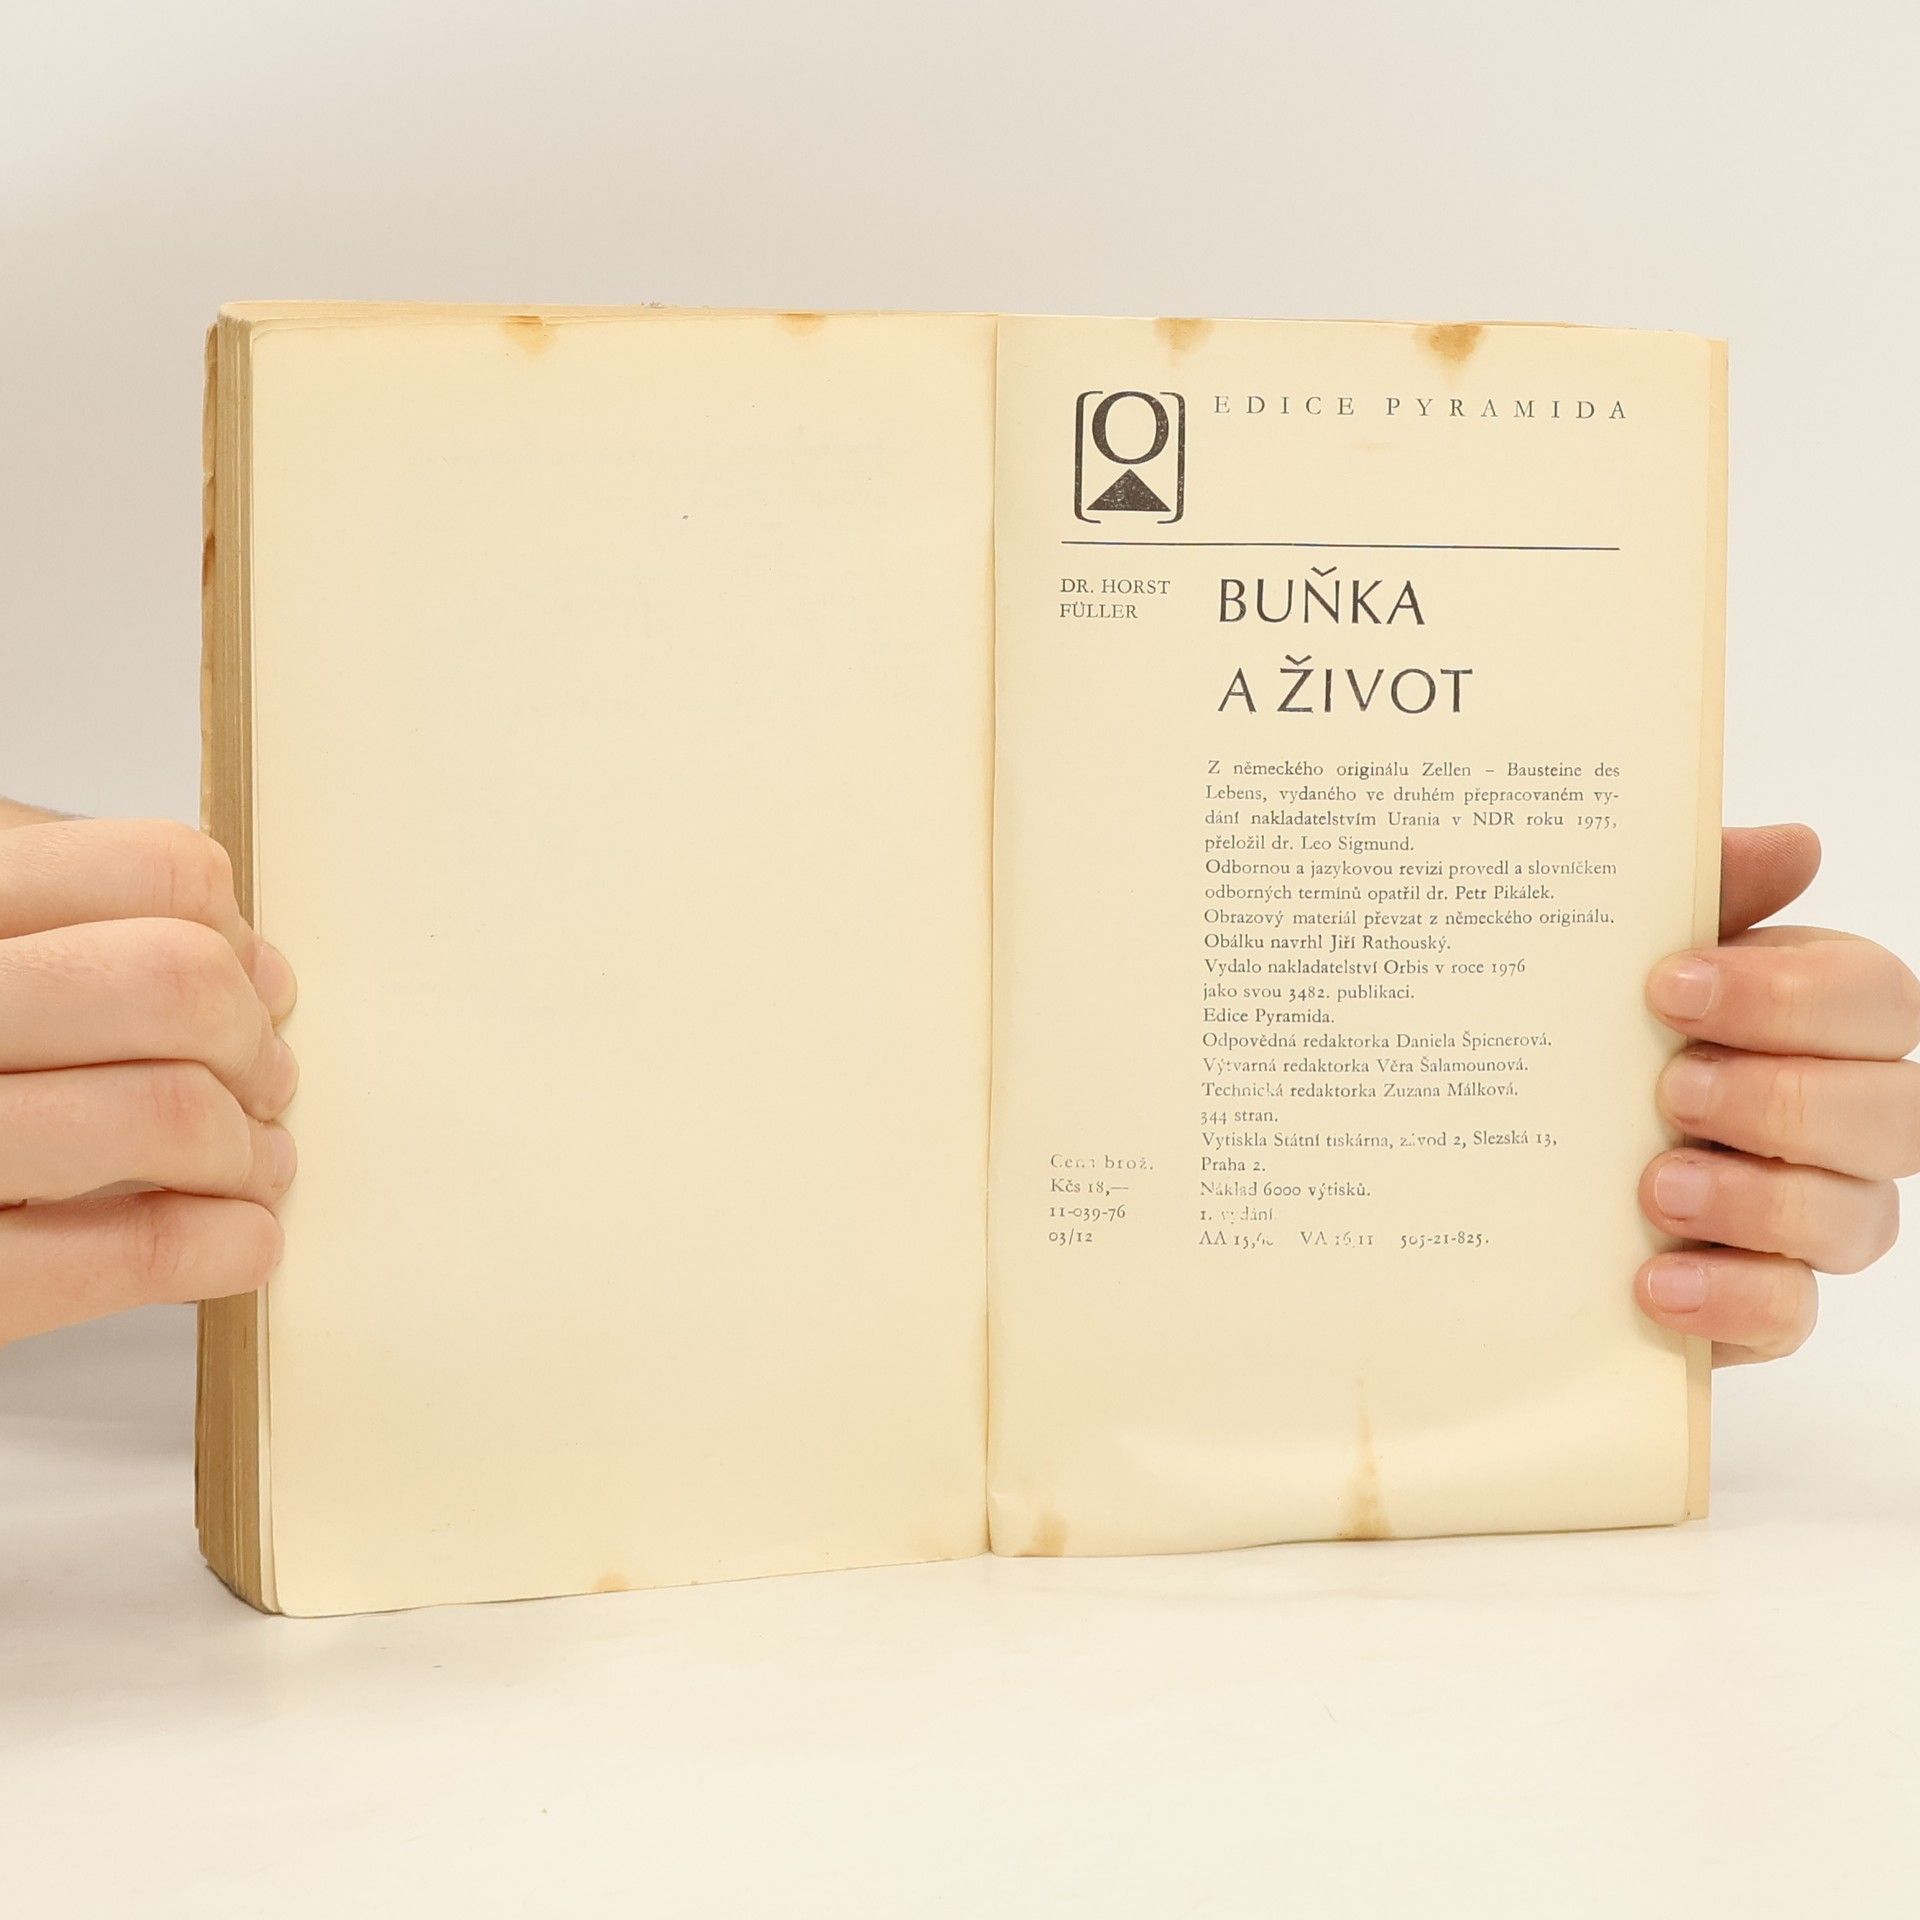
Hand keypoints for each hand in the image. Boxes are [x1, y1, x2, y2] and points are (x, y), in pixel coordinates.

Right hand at [0, 800, 297, 1344]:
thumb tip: (243, 954)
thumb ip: (66, 909)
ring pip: (167, 1110)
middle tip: (260, 1088)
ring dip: (244, 1150)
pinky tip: (235, 1241)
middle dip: (249, 1045)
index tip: (253, 992)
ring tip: (248, 1168)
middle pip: (176, 982)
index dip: (232, 939)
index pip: (158, 872)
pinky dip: (217, 1243)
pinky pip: (124, 1252)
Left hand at [1636, 824, 1919, 1363]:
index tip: (1668, 987)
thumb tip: (1796, 845)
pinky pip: (1792, 1314)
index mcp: (1815, 1019)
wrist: (1498, 1164)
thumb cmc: (1590, 1040)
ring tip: (1655, 1186)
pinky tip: (1656, 1282)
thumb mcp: (1616, 961)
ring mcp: (1809, 1215)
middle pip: (1895, 1111)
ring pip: (1858, 1218)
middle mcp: (1838, 1118)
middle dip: (1783, 1097)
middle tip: (1670, 1088)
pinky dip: (1732, 1297)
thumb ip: (1699, 899)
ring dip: (1761, 1199)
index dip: (1789, 995)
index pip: (1873, 999)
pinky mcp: (1761, 1301)